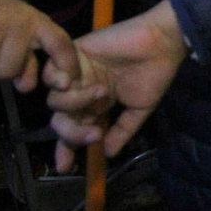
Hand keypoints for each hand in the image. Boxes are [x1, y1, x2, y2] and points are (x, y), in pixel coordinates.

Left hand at [44, 0, 188, 171]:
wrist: (160, 43)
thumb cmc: (154, 74)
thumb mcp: (140, 108)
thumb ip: (122, 130)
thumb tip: (107, 153)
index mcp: (96, 104)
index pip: (76, 128)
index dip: (68, 148)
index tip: (67, 167)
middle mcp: (83, 90)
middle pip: (61, 118)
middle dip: (71, 132)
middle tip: (93, 133)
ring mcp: (76, 72)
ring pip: (54, 99)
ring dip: (74, 102)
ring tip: (101, 92)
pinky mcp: (73, 53)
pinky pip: (50, 72)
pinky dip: (57, 79)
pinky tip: (73, 80)